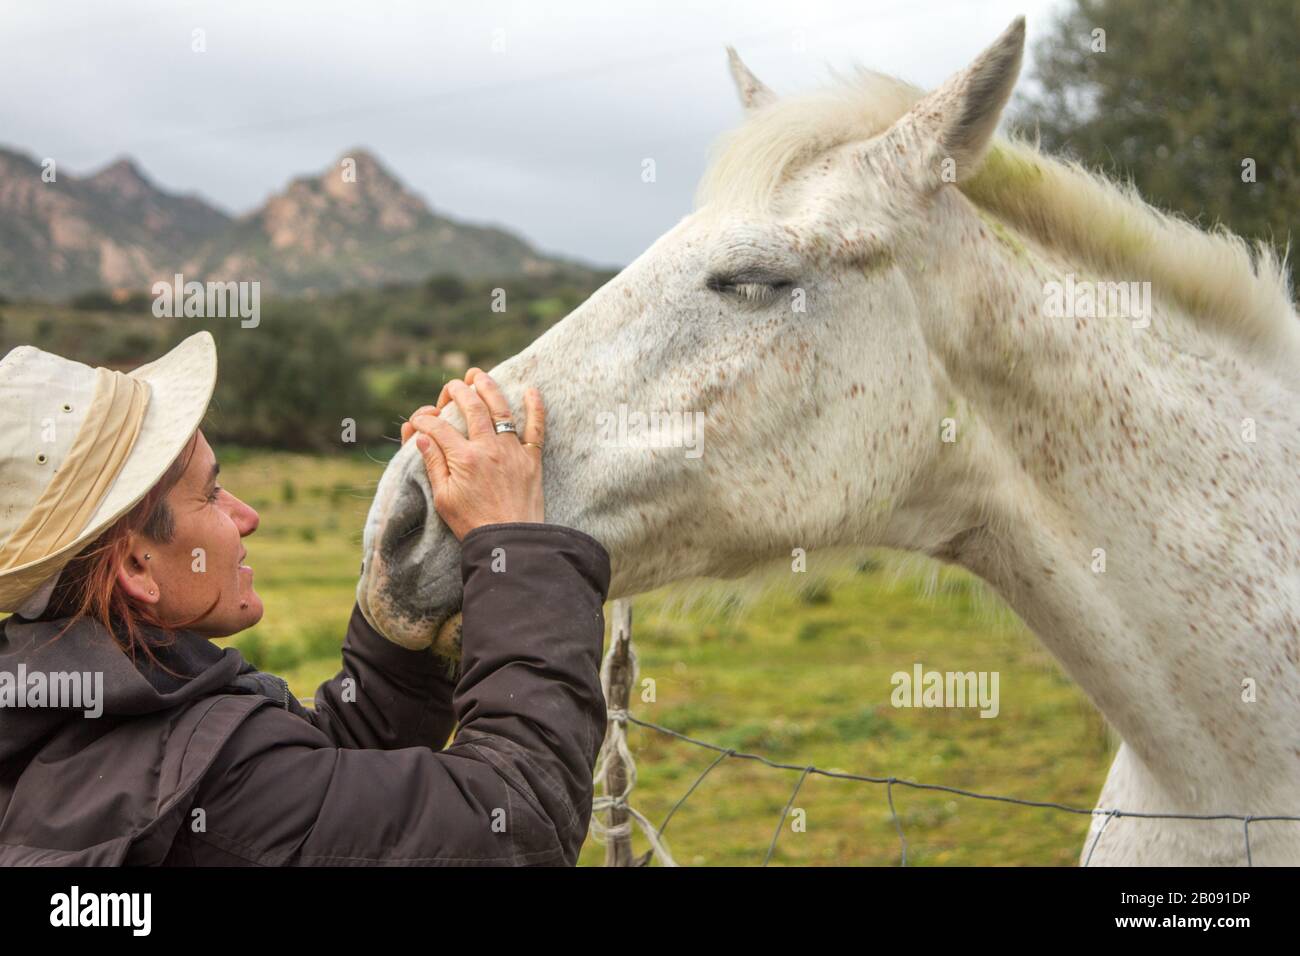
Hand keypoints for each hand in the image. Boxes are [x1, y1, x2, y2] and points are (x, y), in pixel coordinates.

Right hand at [401, 368, 544, 540]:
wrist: (510, 542)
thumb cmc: (473, 524)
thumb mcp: (443, 498)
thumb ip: (433, 464)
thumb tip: (421, 437)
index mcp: (463, 458)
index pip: (438, 427)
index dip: (425, 419)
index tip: (420, 420)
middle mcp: (488, 448)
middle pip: (470, 407)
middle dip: (456, 391)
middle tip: (450, 386)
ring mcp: (512, 451)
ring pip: (500, 409)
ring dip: (488, 387)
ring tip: (479, 375)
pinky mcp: (532, 459)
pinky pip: (536, 428)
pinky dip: (535, 407)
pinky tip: (532, 390)